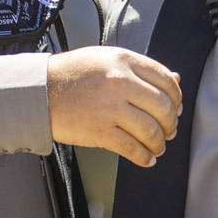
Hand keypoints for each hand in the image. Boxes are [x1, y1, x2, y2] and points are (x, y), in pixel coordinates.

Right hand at [47, 47, 181, 166]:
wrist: (41, 91)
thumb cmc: (73, 73)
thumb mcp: (108, 58)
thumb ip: (141, 68)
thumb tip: (175, 79)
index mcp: (124, 61)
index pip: (165, 79)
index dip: (176, 97)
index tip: (176, 107)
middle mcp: (121, 82)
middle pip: (163, 106)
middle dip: (171, 123)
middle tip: (170, 129)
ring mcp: (111, 107)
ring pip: (151, 130)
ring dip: (159, 142)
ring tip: (157, 146)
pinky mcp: (100, 131)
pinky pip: (132, 148)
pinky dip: (144, 157)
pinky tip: (147, 158)